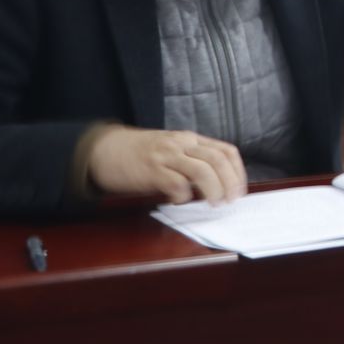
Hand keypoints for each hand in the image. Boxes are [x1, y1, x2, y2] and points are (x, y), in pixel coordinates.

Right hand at [87, 126, 246, 205]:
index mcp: (190, 139)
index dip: (237, 172)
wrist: (104, 149)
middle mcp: (181, 144)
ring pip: (202, 170)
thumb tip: (216, 185)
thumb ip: (192, 161)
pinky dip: (184, 195)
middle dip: (230, 182)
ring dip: (213, 190)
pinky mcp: (150, 171)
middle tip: (230, 200)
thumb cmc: (140, 153)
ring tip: (214, 203)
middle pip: (217, 160)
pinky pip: (175, 183)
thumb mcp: (171, 150)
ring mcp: (166, 156)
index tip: (239, 190)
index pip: (225, 151)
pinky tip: (181, 201)